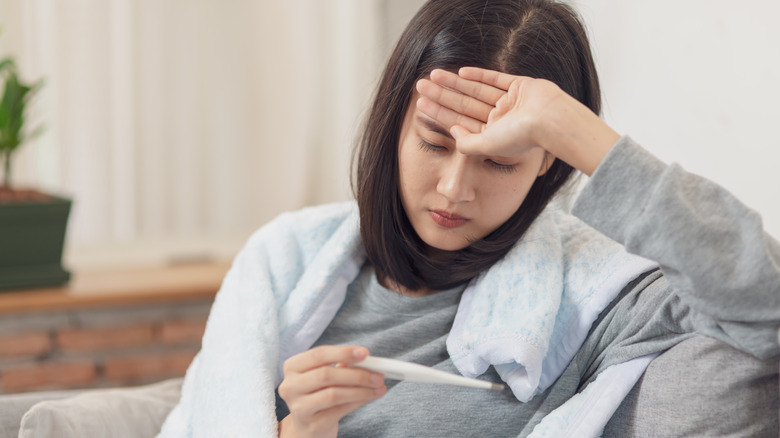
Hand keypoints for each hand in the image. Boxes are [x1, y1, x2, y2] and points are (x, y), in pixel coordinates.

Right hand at [277, 346, 385, 437]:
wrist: (307, 425)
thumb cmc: (319, 393)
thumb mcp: (325, 376)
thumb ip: (342, 366)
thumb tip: (369, 362)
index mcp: (292, 366)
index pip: (318, 354)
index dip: (343, 352)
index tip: (365, 353)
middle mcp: (290, 386)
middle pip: (326, 374)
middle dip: (357, 374)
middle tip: (378, 375)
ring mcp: (298, 407)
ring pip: (334, 394)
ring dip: (361, 389)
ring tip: (379, 387)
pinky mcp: (311, 424)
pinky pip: (339, 410)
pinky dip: (358, 401)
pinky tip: (370, 396)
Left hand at [416, 67, 619, 175]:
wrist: (552, 120)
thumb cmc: (521, 137)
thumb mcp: (487, 146)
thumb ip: (467, 143)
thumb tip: (452, 132)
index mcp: (493, 137)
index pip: (459, 123)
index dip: (439, 114)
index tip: (421, 105)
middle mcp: (500, 120)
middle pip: (464, 105)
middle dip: (442, 95)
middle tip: (420, 86)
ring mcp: (510, 103)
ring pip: (476, 91)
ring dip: (455, 83)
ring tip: (433, 75)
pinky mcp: (521, 86)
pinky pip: (496, 79)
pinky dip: (480, 75)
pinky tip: (461, 72)